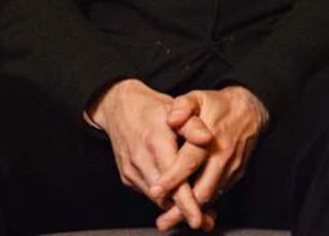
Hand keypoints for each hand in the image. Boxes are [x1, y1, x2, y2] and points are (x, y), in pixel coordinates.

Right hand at [87, 79, 207, 222]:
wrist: (120, 108)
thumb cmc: (154, 109)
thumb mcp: (176, 108)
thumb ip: (193, 125)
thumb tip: (207, 137)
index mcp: (155, 143)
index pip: (173, 181)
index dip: (186, 203)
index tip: (198, 219)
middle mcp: (140, 160)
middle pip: (164, 196)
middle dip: (185, 211)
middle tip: (207, 220)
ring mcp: (131, 171)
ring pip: (156, 198)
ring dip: (175, 208)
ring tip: (199, 214)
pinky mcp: (127, 176)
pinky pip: (148, 193)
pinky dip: (164, 199)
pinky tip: (180, 199)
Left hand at [152, 85, 269, 229]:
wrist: (251, 110)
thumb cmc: (218, 105)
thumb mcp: (198, 97)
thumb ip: (182, 106)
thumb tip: (171, 118)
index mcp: (210, 137)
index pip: (190, 161)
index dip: (173, 178)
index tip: (156, 191)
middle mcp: (223, 156)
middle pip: (202, 189)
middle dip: (182, 208)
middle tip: (163, 221)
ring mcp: (231, 167)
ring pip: (211, 196)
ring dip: (193, 211)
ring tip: (170, 221)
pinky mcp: (236, 174)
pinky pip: (219, 193)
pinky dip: (204, 205)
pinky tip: (189, 211)